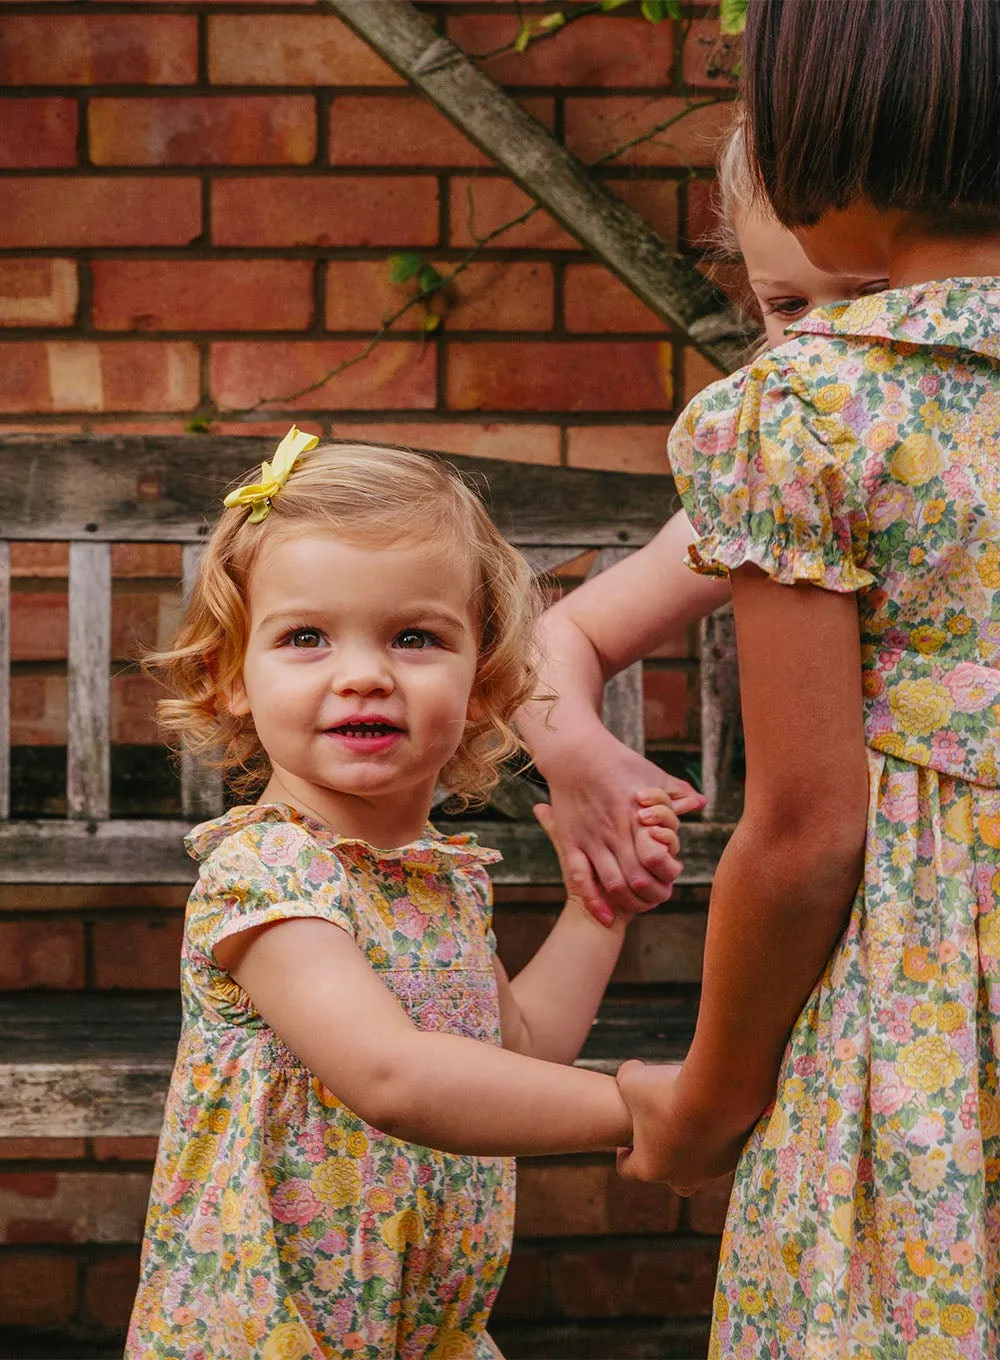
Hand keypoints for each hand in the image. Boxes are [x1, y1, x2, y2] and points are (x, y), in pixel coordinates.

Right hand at [541, 728, 703, 924]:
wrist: (574, 752)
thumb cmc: (616, 761)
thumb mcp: (650, 773)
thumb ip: (676, 790)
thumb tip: (701, 802)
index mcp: (637, 815)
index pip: (657, 856)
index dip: (668, 873)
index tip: (673, 875)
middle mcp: (615, 830)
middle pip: (637, 877)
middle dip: (651, 894)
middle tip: (657, 897)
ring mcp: (591, 838)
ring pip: (612, 883)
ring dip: (628, 902)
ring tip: (637, 907)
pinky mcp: (570, 842)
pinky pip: (581, 879)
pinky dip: (595, 902)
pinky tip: (606, 916)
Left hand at [615, 1059, 751, 1192]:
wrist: (718, 1094)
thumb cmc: (667, 1093)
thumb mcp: (632, 1079)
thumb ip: (625, 1078)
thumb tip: (630, 1073)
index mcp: (650, 1167)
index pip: (628, 1170)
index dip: (623, 1156)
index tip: (624, 1144)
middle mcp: (682, 1176)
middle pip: (669, 1176)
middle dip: (664, 1159)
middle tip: (662, 1136)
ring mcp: (711, 1170)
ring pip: (700, 1166)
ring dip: (694, 1147)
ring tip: (692, 1119)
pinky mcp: (736, 1157)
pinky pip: (724, 1151)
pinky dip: (719, 1136)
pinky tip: (716, 1112)